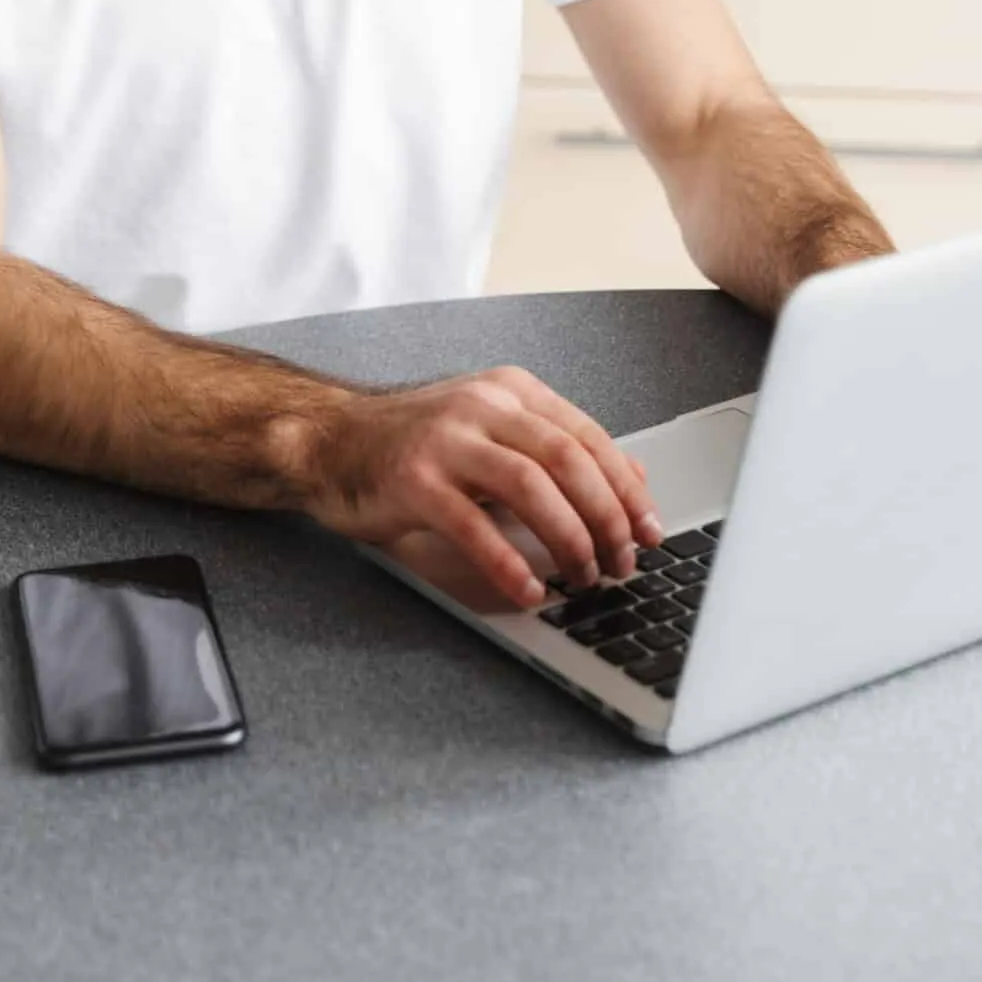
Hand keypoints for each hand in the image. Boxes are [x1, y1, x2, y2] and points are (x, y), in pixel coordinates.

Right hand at [304, 364, 660, 609]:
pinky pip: (473, 525)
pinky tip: (529, 590)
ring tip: (584, 577)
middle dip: (607, 517)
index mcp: (510, 391)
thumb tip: (634, 476)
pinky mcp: (413, 480)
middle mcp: (483, 405)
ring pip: (530, 485)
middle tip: (623, 563)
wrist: (330, 439)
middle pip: (568, 458)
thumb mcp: (494, 433)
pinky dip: (508, 562)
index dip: (627, 486)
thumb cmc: (415, 444)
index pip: (588, 436)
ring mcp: (447, 440)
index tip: (650, 530)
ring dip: (568, 538)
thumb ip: (558, 450)